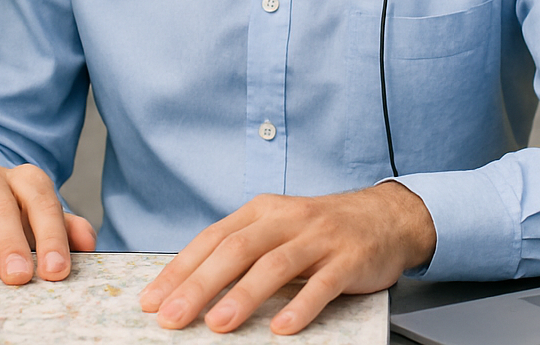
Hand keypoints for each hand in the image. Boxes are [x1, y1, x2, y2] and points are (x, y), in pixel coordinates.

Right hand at [0, 162, 96, 286]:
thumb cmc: (13, 223)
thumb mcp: (41, 225)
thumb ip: (65, 231)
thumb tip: (88, 242)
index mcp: (25, 179)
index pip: (42, 202)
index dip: (51, 236)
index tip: (56, 271)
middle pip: (1, 207)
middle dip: (12, 243)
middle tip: (19, 277)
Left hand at [138, 182, 435, 334]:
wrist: (388, 217)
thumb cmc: (323, 230)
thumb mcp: (279, 229)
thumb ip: (243, 253)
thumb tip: (193, 290)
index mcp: (262, 211)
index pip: (212, 238)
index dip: (180, 269)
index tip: (151, 299)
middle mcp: (287, 219)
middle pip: (237, 250)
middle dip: (200, 285)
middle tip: (172, 317)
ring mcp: (320, 237)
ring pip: (275, 265)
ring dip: (245, 295)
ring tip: (219, 324)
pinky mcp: (350, 258)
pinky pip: (323, 284)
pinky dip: (302, 305)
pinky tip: (284, 327)